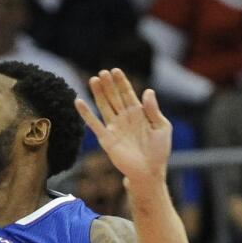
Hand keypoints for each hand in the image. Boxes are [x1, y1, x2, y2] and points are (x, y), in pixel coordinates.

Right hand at [74, 69, 172, 183]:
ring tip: (93, 80)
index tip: (115, 70)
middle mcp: (124, 118)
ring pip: (104, 106)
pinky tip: (79, 102)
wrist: (149, 172)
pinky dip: (86, 113)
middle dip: (108, 84)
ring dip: (98, 94)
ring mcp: (114, 127)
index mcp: (139, 113)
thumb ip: (154, 110)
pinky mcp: (106, 139)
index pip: (128, 93)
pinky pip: (94, 124)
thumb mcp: (162, 128)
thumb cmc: (159, 151)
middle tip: (102, 72)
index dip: (122, 82)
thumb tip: (147, 91)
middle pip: (114, 97)